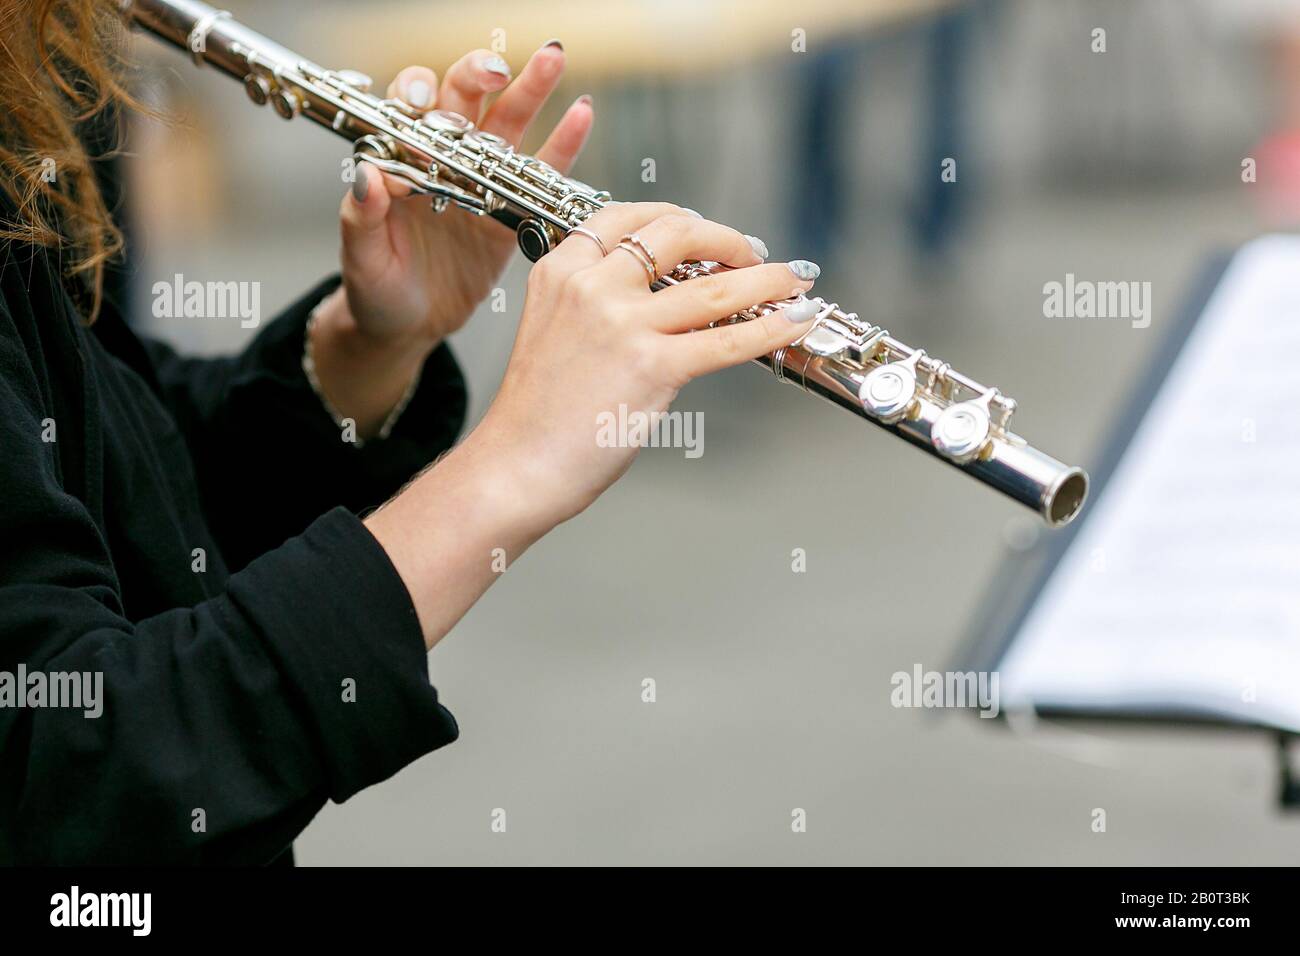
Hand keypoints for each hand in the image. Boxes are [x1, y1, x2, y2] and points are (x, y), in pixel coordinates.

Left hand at [336, 43, 593, 347]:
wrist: (409, 326)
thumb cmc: (377, 290)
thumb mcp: (362, 259)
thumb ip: (361, 217)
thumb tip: (367, 174)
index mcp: (400, 161)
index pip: (408, 111)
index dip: (417, 97)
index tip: (422, 104)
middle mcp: (441, 160)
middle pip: (461, 100)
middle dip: (476, 76)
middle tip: (495, 71)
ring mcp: (479, 181)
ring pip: (505, 123)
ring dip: (529, 89)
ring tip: (552, 60)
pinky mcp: (511, 210)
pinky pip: (541, 171)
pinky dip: (563, 143)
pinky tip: (580, 115)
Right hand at [367, 201, 822, 646]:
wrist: (516, 464)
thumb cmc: (537, 412)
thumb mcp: (555, 329)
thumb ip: (599, 300)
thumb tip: (669, 295)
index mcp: (562, 269)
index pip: (629, 216)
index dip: (679, 217)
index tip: (706, 231)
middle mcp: (591, 286)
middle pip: (677, 233)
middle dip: (728, 239)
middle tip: (753, 255)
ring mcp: (622, 324)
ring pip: (714, 285)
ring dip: (768, 280)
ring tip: (795, 282)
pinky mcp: (651, 366)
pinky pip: (726, 338)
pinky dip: (770, 328)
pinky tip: (793, 323)